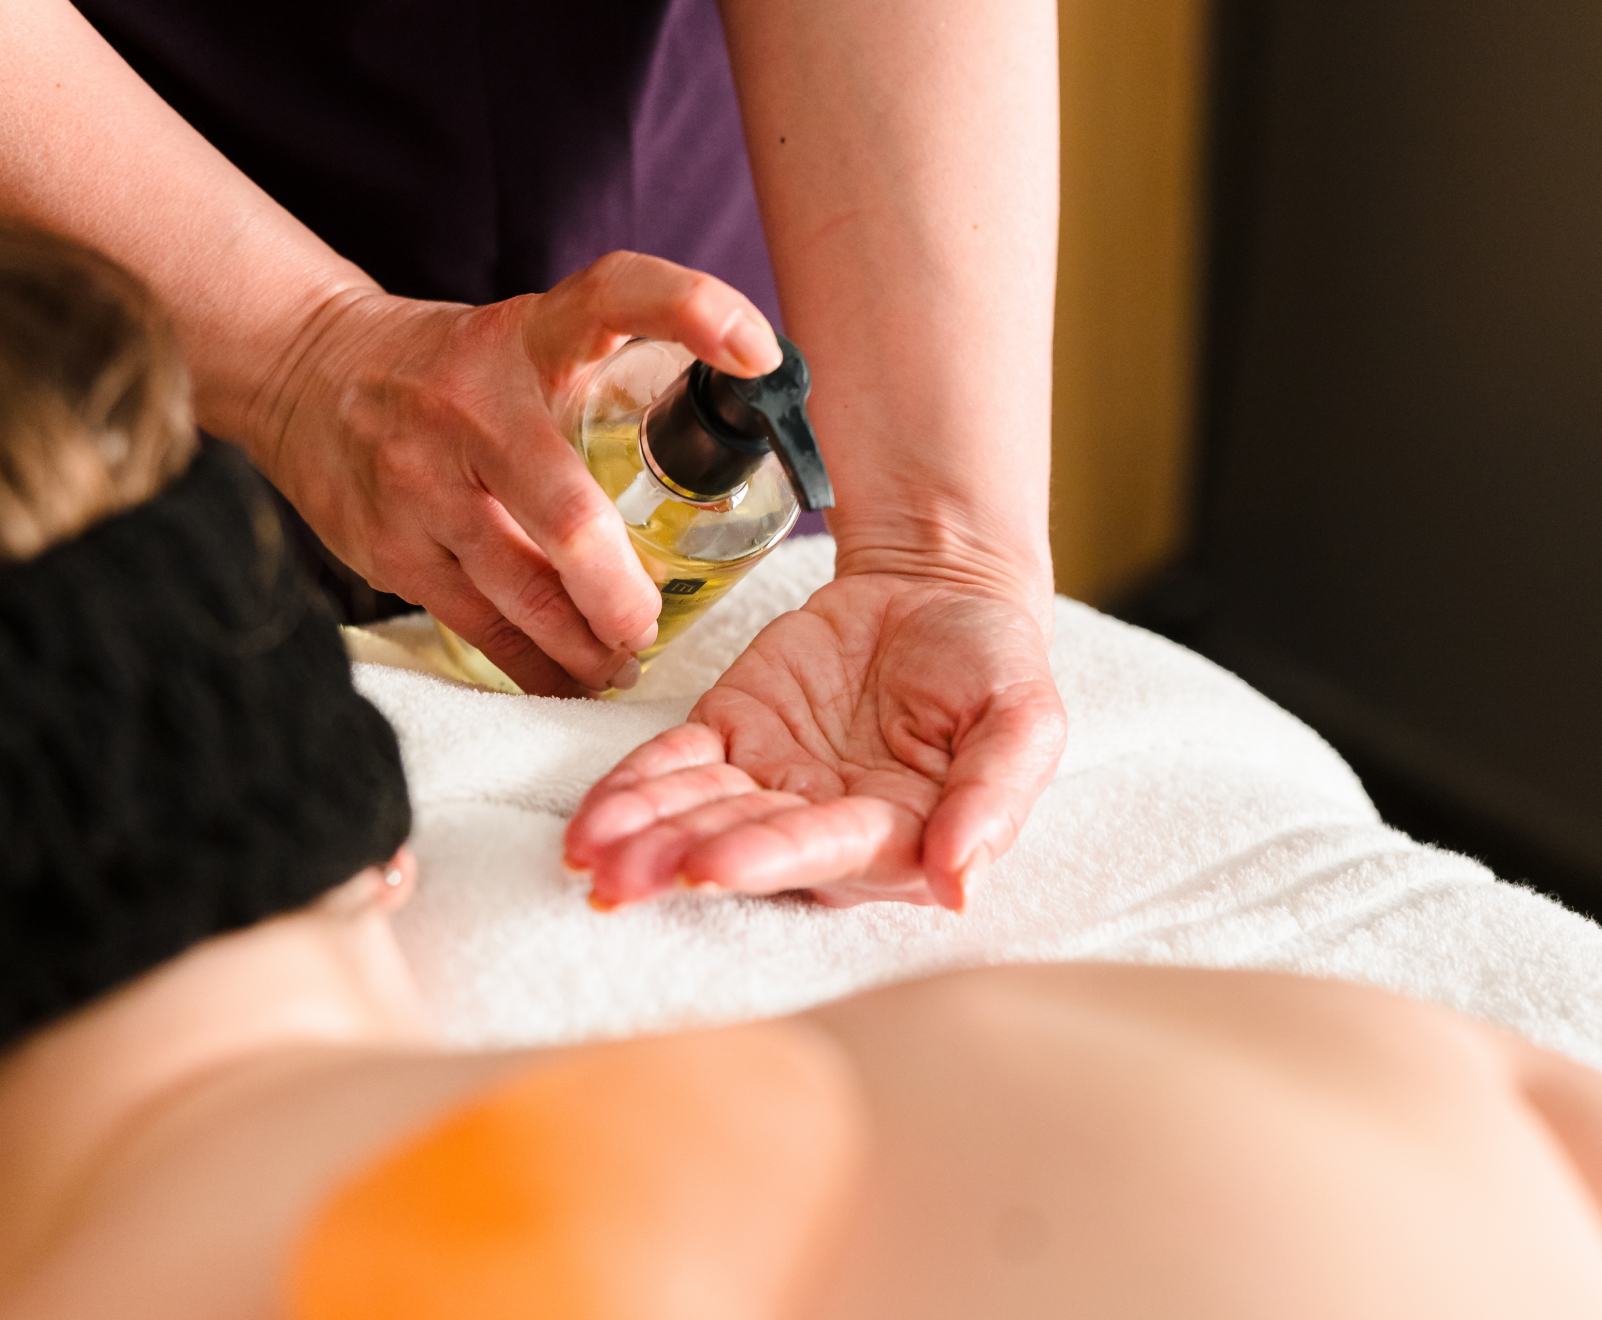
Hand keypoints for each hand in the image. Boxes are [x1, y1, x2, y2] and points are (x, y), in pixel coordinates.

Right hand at [250, 252, 782, 695]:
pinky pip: (482, 625)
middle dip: (620, 590)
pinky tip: (574, 677)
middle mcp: (473, 407)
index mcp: (524, 338)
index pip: (612, 297)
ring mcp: (422, 485)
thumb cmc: (452, 370)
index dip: (689, 308)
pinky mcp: (392, 549)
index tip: (758, 353)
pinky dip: (537, 664)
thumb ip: (607, 373)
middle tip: (648, 621)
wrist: (303, 376)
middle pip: (568, 513)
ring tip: (624, 659)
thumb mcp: (524, 338)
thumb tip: (738, 419)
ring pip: (524, 592)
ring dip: (588, 642)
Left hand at [564, 574, 1065, 908]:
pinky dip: (631, 787)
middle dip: (678, 859)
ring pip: (696, 810)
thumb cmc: (993, 665)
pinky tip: (589, 816)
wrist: (940, 591)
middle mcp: (823, 823)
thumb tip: (959, 885)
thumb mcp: (1023, 719)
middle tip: (617, 879)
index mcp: (897, 835)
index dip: (767, 856)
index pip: (825, 849)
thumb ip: (996, 796)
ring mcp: (770, 782)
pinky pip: (673, 763)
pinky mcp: (730, 733)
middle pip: (743, 842)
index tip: (711, 865)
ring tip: (585, 852)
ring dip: (640, 834)